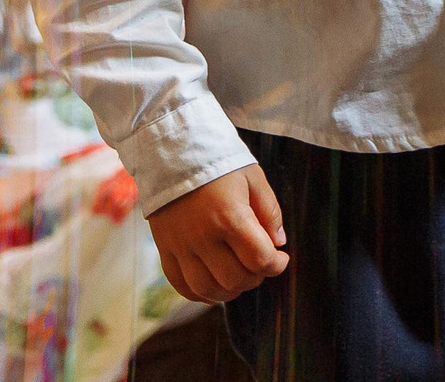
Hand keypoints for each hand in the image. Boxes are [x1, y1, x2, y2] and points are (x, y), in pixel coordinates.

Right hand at [147, 164, 288, 304]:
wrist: (173, 151)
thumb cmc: (218, 163)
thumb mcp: (253, 178)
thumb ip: (269, 211)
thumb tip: (278, 243)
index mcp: (230, 217)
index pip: (259, 259)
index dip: (276, 265)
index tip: (280, 259)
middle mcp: (203, 237)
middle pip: (234, 279)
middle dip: (255, 278)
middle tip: (259, 265)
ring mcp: (181, 246)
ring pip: (207, 289)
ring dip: (229, 291)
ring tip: (238, 276)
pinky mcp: (164, 249)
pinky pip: (181, 285)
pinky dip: (199, 293)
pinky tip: (213, 285)